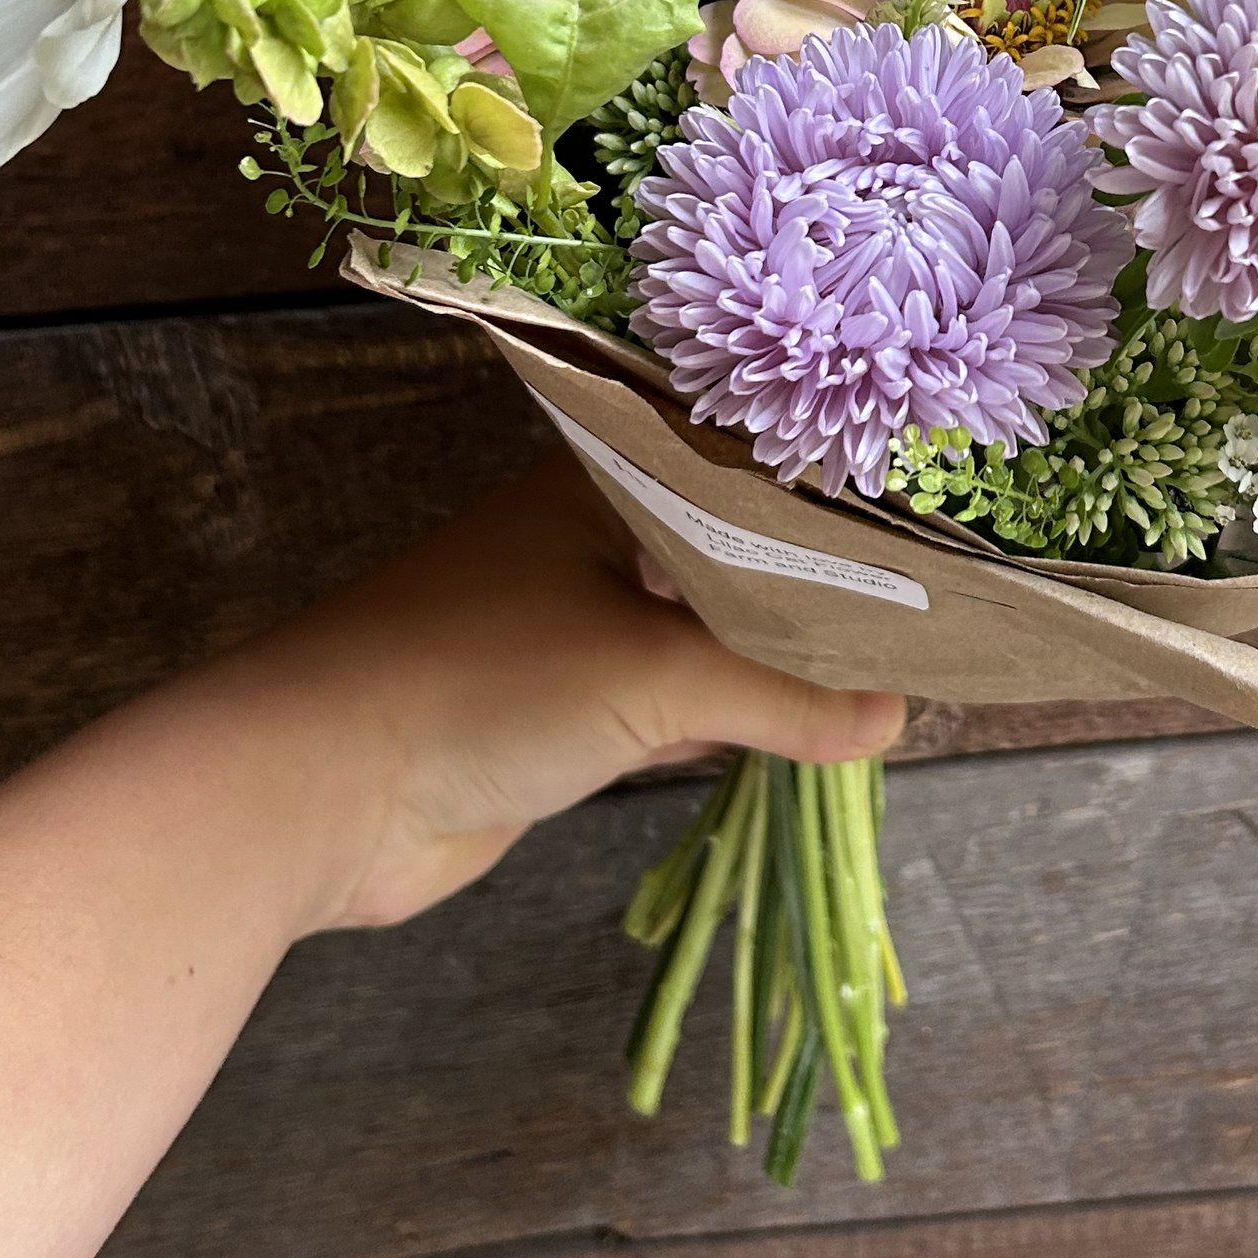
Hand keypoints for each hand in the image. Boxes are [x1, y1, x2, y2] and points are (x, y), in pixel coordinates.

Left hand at [191, 449, 905, 932]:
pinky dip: (732, 711)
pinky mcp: (558, 710)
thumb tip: (898, 712)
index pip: (749, 467)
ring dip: (777, 655)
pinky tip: (804, 727)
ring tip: (898, 664)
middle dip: (821, 585)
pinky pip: (673, 697)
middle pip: (735, 549)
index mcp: (605, 481)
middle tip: (945, 603)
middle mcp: (589, 535)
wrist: (312, 791)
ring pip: (705, 626)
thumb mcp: (651, 676)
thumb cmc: (472, 684)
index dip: (837, 497)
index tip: (942, 522)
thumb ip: (780, 692)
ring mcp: (570, 624)